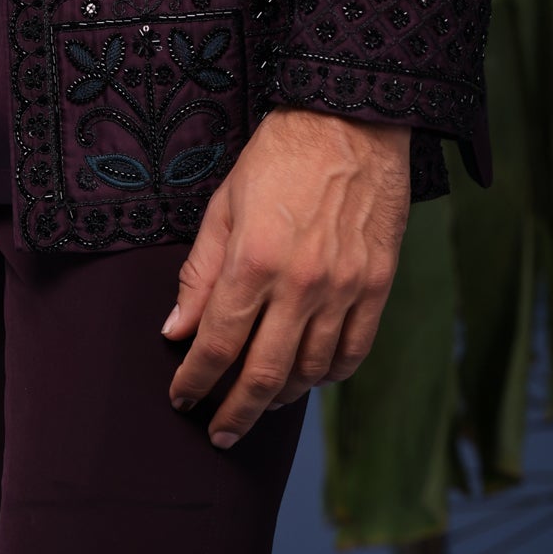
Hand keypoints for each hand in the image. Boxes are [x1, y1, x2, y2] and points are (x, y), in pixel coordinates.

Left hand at [163, 109, 410, 444]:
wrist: (349, 121)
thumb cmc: (278, 156)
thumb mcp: (224, 205)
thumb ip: (199, 273)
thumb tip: (176, 331)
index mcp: (253, 260)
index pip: (217, 344)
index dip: (195, 380)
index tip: (182, 397)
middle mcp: (300, 283)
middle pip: (263, 375)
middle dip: (234, 412)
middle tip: (218, 432)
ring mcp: (343, 288)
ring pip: (309, 372)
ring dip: (280, 398)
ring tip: (260, 403)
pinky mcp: (376, 286)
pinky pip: (353, 353)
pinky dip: (328, 376)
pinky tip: (309, 376)